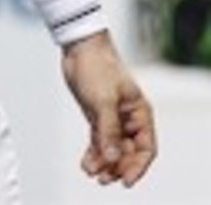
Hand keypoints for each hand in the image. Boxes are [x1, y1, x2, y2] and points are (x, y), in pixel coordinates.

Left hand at [62, 31, 156, 186]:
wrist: (79, 46)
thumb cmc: (97, 66)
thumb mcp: (103, 99)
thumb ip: (108, 129)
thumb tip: (112, 157)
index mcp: (140, 113)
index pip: (146, 148)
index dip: (138, 166)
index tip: (126, 180)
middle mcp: (129, 118)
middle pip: (128, 152)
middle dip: (117, 167)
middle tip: (103, 179)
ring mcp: (113, 118)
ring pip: (112, 149)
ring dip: (104, 163)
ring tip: (91, 172)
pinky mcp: (97, 115)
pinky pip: (99, 141)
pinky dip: (94, 153)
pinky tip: (86, 163)